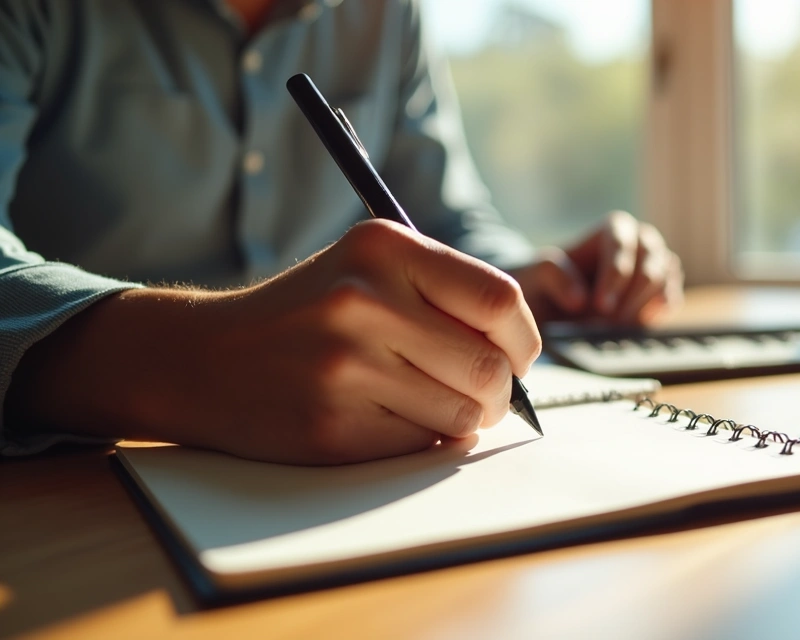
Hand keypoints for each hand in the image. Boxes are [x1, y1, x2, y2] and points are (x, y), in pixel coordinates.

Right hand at [7, 220, 541, 463]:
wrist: (205, 358)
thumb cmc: (310, 312)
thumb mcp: (371, 267)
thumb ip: (447, 294)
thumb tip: (524, 357)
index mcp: (384, 248)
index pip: (500, 301)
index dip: (523, 340)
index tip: (517, 356)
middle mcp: (364, 301)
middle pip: (490, 370)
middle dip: (499, 393)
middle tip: (481, 393)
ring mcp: (345, 367)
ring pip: (463, 417)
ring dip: (461, 421)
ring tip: (427, 402)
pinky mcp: (332, 426)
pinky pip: (420, 446)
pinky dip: (420, 440)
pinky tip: (384, 417)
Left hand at [509, 211, 683, 324]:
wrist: (560, 300)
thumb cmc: (549, 280)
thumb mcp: (538, 274)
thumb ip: (554, 276)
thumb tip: (579, 299)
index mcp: (615, 228)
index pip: (621, 244)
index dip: (613, 275)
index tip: (600, 305)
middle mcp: (643, 241)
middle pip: (650, 264)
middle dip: (630, 296)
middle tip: (610, 323)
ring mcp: (658, 265)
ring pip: (663, 282)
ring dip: (642, 307)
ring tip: (617, 327)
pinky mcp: (664, 290)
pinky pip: (670, 300)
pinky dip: (656, 313)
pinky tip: (638, 324)